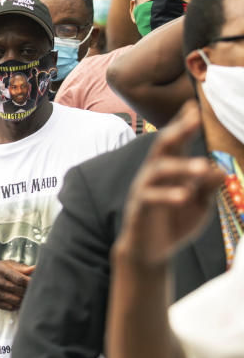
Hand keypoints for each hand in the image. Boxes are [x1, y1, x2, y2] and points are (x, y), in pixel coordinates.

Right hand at [0, 260, 34, 310]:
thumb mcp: (4, 264)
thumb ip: (21, 267)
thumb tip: (36, 268)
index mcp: (1, 269)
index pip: (20, 278)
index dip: (31, 282)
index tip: (39, 283)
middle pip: (19, 290)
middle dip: (29, 291)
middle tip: (36, 291)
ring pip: (15, 300)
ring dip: (24, 300)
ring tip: (29, 297)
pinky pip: (9, 307)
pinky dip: (17, 305)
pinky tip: (19, 301)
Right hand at [115, 101, 224, 268]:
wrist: (152, 251)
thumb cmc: (175, 222)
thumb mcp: (200, 204)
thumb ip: (208, 187)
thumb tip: (218, 170)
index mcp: (171, 169)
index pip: (177, 141)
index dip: (183, 123)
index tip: (193, 106)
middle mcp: (155, 174)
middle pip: (163, 146)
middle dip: (179, 131)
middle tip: (195, 119)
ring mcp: (145, 189)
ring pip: (158, 169)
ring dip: (181, 166)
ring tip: (203, 167)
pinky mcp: (139, 208)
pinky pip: (150, 197)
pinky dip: (168, 195)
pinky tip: (184, 195)